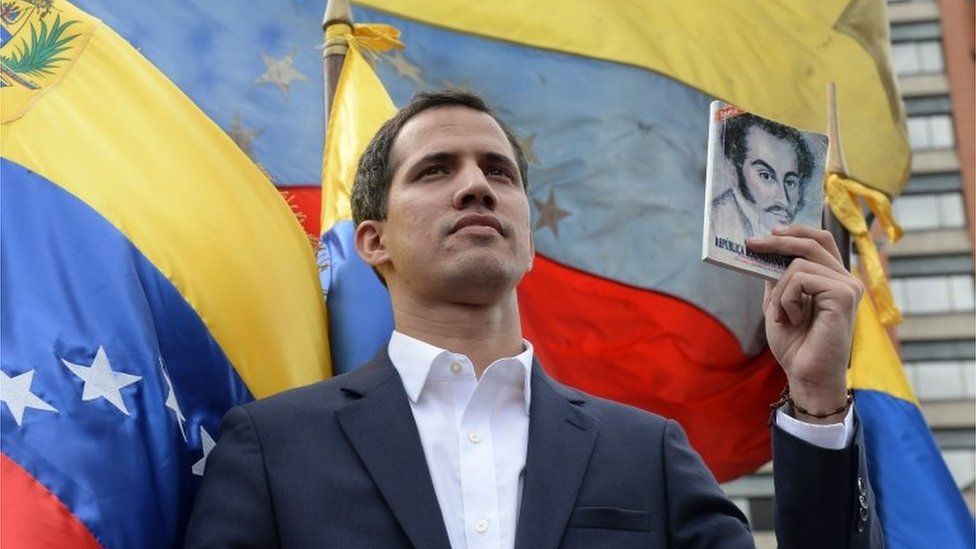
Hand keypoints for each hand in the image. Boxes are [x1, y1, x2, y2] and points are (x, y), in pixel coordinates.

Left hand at [746, 225, 862, 423]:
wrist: (805, 375)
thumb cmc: (795, 345)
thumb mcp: (778, 303)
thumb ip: (777, 277)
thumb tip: (765, 248)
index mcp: (833, 279)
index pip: (821, 241)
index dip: (796, 230)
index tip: (769, 231)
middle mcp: (846, 279)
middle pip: (812, 242)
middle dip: (777, 241)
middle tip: (751, 243)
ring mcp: (848, 286)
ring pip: (799, 263)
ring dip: (779, 290)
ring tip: (782, 315)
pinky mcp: (844, 295)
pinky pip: (801, 278)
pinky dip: (786, 298)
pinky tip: (791, 318)